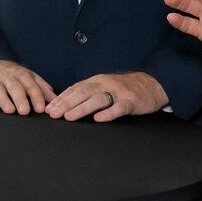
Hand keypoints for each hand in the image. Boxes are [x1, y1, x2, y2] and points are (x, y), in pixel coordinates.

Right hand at [0, 60, 55, 114]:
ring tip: (10, 110)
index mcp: (21, 74)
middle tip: (25, 111)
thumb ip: (42, 88)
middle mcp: (7, 76)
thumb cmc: (12, 75)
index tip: (41, 108)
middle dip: (20, 99)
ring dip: (4, 100)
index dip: (36, 96)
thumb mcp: (29, 77)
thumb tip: (55, 100)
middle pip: (15, 87)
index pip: (30, 85)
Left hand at [45, 72, 166, 121]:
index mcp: (97, 81)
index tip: (48, 108)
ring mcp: (119, 92)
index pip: (75, 89)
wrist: (152, 83)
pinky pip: (119, 107)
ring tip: (69, 117)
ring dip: (82, 108)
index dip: (61, 98)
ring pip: (98, 99)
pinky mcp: (131, 101)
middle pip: (82, 93)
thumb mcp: (104, 86)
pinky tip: (99, 119)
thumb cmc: (124, 88)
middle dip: (66, 103)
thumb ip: (88, 93)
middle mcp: (105, 84)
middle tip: (53, 114)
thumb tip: (66, 104)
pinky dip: (109, 113)